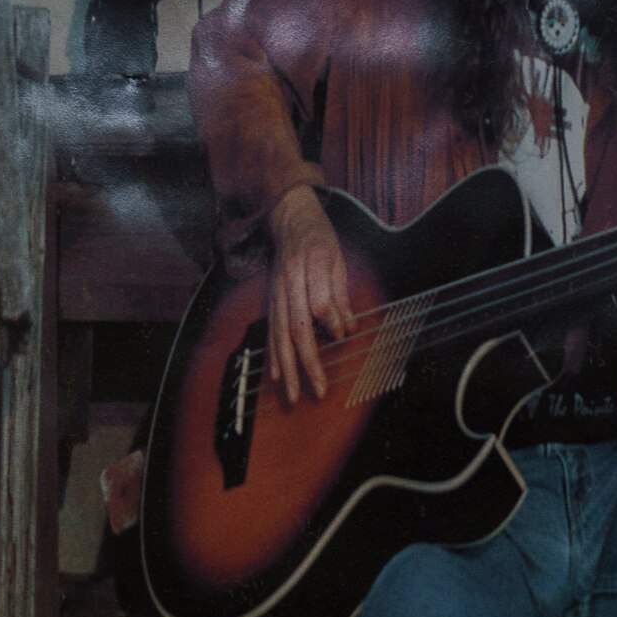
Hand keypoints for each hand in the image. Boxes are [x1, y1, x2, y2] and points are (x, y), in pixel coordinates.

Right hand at [266, 185, 353, 406]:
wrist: (290, 221)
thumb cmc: (320, 240)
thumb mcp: (338, 260)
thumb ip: (340, 295)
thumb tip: (345, 329)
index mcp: (312, 265)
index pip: (319, 302)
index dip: (331, 322)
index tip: (342, 336)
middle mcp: (290, 280)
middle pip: (297, 327)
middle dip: (307, 363)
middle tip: (317, 390)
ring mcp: (277, 292)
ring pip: (281, 335)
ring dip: (287, 368)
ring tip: (293, 395)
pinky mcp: (271, 300)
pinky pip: (271, 332)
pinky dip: (274, 356)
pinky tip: (277, 376)